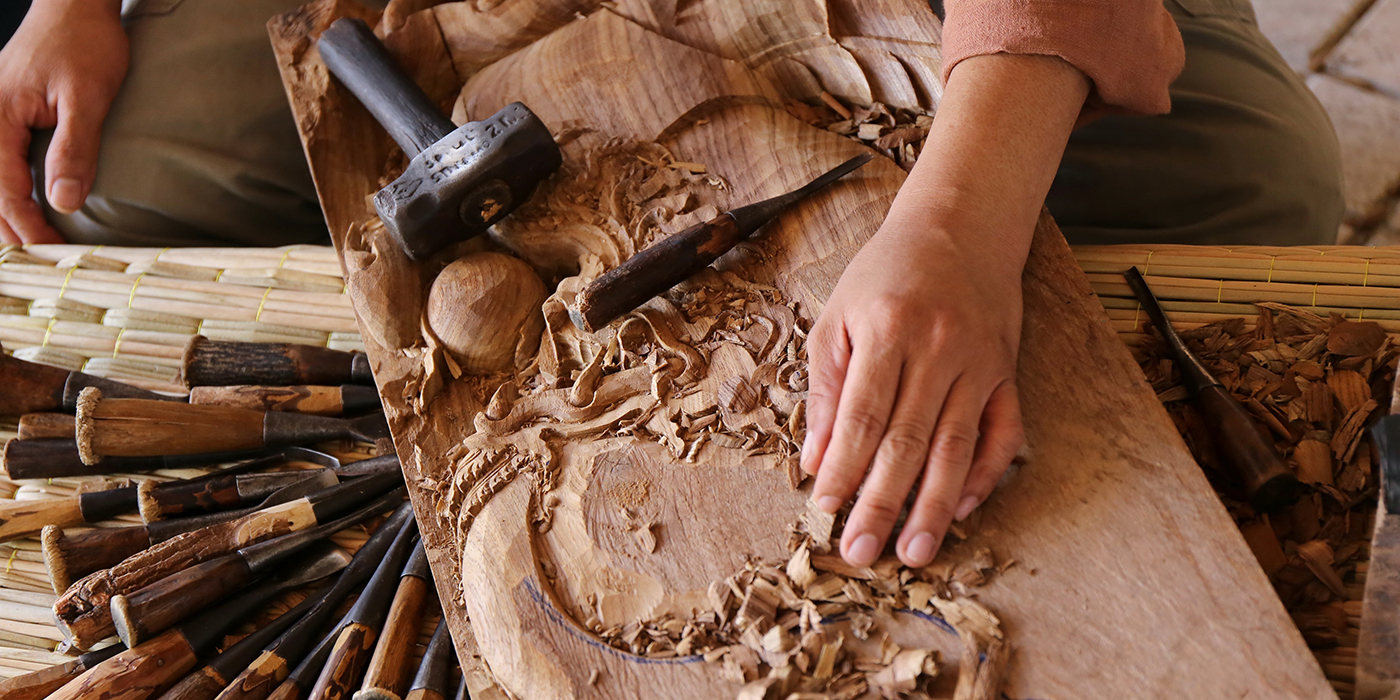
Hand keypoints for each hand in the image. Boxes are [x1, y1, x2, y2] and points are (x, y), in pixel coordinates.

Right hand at [0, 0, 127, 243]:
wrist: (77, 8)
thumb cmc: (84, 44)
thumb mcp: (88, 97)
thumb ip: (75, 148)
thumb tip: (63, 202)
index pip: (4, 188)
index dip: (25, 225)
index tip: (51, 253)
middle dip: (13, 229)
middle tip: (46, 266)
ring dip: (9, 216)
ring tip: (38, 249)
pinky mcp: (4, 121)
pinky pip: (2, 168)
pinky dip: (12, 195)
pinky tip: (30, 217)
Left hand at [801, 53, 1090, 567]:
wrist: (960, 227)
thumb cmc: (885, 274)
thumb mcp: (838, 317)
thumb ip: (828, 389)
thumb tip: (815, 460)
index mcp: (888, 331)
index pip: (863, 418)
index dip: (844, 469)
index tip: (825, 510)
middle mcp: (939, 349)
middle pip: (907, 442)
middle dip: (882, 503)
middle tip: (862, 552)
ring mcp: (980, 364)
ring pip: (956, 447)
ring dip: (933, 505)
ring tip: (913, 551)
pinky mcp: (1006, 373)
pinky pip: (1003, 434)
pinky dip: (984, 475)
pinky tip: (960, 508)